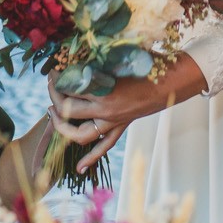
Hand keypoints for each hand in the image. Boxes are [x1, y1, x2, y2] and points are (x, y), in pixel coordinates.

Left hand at [52, 57, 207, 174]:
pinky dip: (90, 158)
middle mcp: (105, 111)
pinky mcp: (120, 128)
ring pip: (80, 134)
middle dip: (55, 97)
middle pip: (69, 110)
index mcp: (105, 91)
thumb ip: (99, 57)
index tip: (53, 70)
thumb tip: (77, 52)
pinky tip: (79, 169)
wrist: (171, 82)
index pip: (70, 89)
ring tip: (51, 114)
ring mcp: (112, 123)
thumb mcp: (120, 57)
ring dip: (62, 127)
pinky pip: (103, 147)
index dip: (59, 78)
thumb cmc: (147, 64)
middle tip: (51, 85)